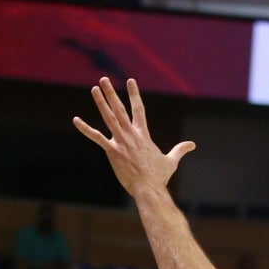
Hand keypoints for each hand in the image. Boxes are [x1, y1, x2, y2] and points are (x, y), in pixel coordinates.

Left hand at [74, 77, 195, 197]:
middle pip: (120, 108)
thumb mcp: (171, 161)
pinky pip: (96, 137)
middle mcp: (131, 134)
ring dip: (101, 102)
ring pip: (109, 117)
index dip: (134, 94)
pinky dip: (85, 129)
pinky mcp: (112, 151)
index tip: (130, 81)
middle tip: (104, 79)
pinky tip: (76, 120)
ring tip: (94, 89)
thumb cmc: (159, 177)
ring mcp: (121, 141)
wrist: (149, 189)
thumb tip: (192, 145)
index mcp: (143, 134)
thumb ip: (180, 150)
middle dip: (112, 93)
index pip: (139, 109)